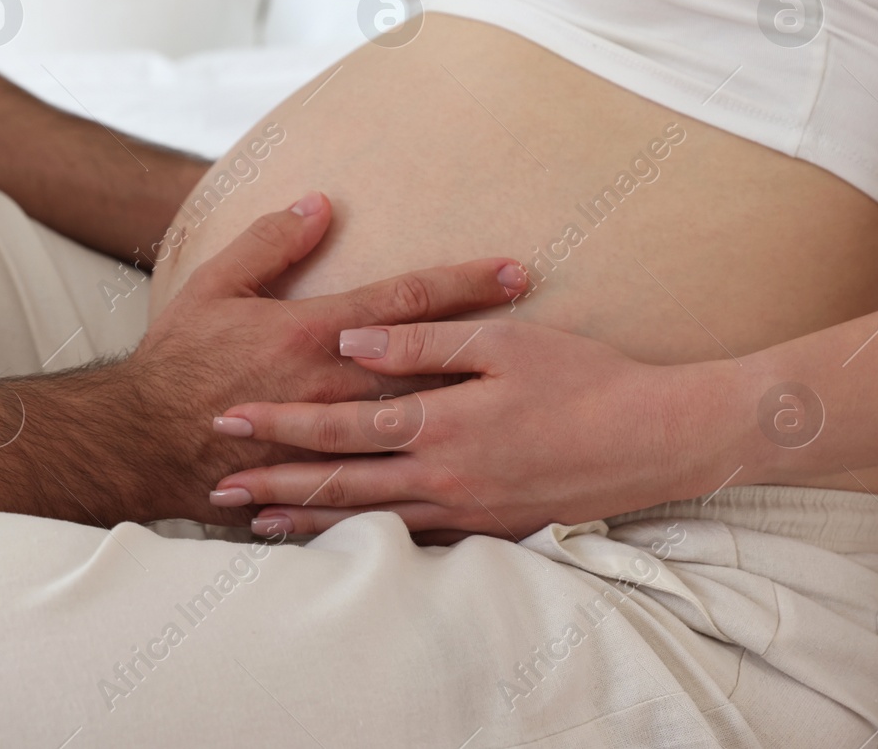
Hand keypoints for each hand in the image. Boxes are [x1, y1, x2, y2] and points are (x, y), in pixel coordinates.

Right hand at [116, 192, 528, 524]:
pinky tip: (473, 468)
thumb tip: (321, 204)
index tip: (514, 271)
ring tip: (526, 395)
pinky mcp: (324, 476)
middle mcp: (333, 386)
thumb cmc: (176, 361)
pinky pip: (389, 474)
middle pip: (431, 362)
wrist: (139, 442)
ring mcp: (333, 437)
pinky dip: (432, 468)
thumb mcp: (214, 286)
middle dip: (491, 341)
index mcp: (311, 334)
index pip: (404, 302)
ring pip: (420, 421)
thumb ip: (269, 243)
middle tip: (547, 330)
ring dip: (474, 403)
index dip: (463, 283)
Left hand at [208, 318, 736, 538]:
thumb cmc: (585, 377)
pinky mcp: (490, 528)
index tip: (231, 416)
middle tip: (218, 487)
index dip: (282, 423)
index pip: (341, 426)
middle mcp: (445, 475)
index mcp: (442, 422)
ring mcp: (467, 509)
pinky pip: (412, 537)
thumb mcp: (504, 341)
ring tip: (257, 522)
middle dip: (275, 482)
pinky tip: (339, 537)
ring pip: (369, 519)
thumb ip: (422, 342)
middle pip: (341, 482)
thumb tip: (351, 339)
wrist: (659, 438)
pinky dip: (365, 538)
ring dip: (309, 519)